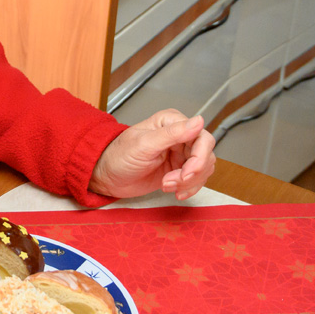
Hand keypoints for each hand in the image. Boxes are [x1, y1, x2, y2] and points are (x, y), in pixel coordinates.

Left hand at [89, 109, 215, 200]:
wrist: (108, 177)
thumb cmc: (119, 156)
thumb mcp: (144, 144)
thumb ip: (172, 133)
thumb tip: (198, 121)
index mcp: (172, 122)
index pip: (202, 137)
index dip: (200, 157)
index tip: (188, 172)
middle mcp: (180, 136)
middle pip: (206, 155)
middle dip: (192, 173)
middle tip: (172, 182)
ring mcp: (181, 153)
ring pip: (204, 169)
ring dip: (188, 182)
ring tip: (166, 185)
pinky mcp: (179, 169)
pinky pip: (197, 180)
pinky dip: (189, 188)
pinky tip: (174, 191)